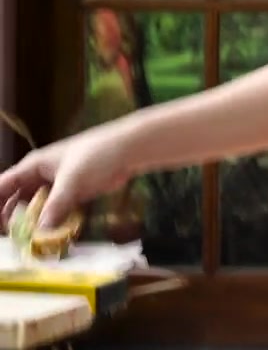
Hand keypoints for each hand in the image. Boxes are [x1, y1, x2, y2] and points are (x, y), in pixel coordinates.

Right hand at [0, 125, 133, 230]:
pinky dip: (54, 223)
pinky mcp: (74, 194)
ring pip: (37, 208)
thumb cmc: (96, 156)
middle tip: (17, 240)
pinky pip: (56, 212)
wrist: (129, 150)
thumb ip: (55, 207)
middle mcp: (40, 176)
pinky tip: (55, 237)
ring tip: (34, 243)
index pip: (2, 186)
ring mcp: (57, 186)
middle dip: (14, 219)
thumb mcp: (72, 181)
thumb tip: (40, 234)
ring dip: (35, 224)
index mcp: (33, 166)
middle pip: (17, 200)